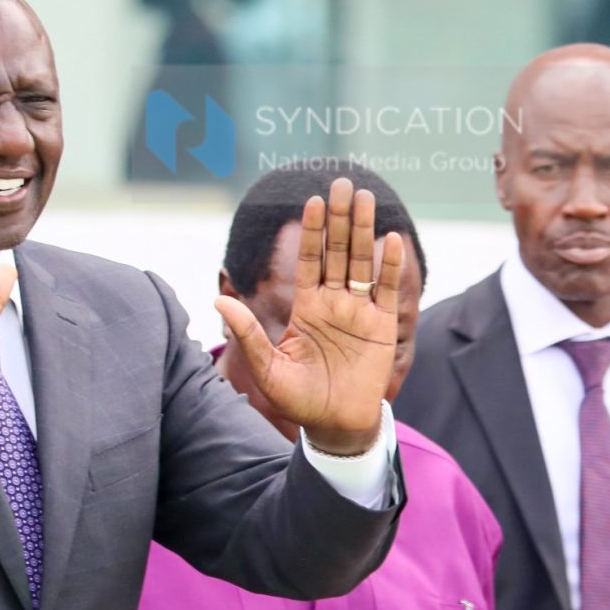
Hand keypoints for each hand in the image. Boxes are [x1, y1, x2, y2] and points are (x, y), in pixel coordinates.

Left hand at [214, 176, 400, 455]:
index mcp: (308, 308)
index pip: (310, 260)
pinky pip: (387, 290)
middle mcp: (335, 303)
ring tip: (364, 197)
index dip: (312, 231)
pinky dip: (390, 266)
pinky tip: (391, 239)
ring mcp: (360, 312)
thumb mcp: (268, 368)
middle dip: (339, 218)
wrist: (335, 426)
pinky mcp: (383, 327)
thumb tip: (217, 302)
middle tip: (341, 182)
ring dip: (364, 230)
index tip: (311, 200)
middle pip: (339, 251)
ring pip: (363, 263)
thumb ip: (248, 333)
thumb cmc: (299, 401)